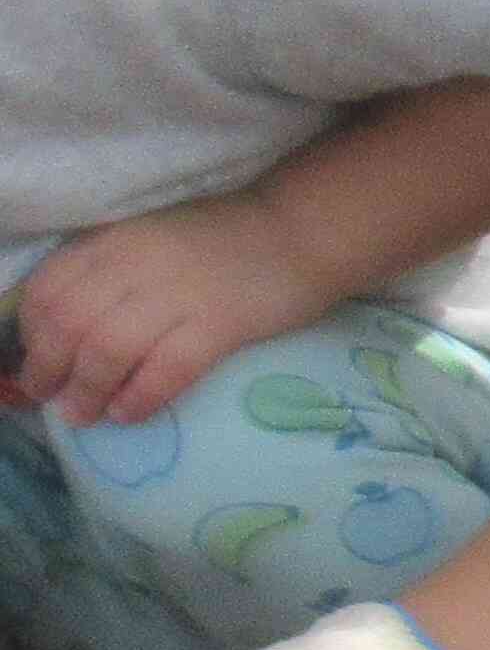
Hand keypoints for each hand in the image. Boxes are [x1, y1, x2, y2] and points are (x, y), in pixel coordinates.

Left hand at [6, 195, 342, 427]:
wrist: (298, 232)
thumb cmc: (224, 240)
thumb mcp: (149, 239)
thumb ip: (111, 270)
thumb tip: (69, 325)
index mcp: (114, 241)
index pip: (48, 291)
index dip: (31, 334)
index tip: (36, 363)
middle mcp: (135, 264)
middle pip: (70, 325)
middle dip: (50, 370)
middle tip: (51, 400)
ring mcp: (178, 294)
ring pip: (108, 349)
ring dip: (88, 390)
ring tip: (83, 416)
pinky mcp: (220, 324)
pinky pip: (166, 368)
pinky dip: (140, 396)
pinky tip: (128, 414)